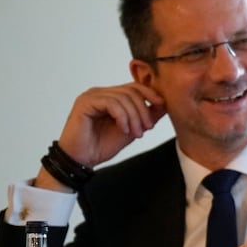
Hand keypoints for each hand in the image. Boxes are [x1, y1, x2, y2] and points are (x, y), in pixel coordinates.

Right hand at [34, 83, 165, 191]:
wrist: (81, 160)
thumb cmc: (101, 145)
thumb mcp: (131, 129)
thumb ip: (145, 116)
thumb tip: (164, 105)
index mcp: (110, 96)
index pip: (134, 87)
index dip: (150, 94)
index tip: (161, 105)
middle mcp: (100, 93)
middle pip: (131, 91)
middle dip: (143, 110)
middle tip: (147, 128)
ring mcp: (91, 96)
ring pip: (123, 97)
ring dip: (134, 116)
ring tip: (136, 133)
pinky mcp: (85, 103)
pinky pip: (111, 103)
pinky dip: (122, 116)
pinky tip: (124, 129)